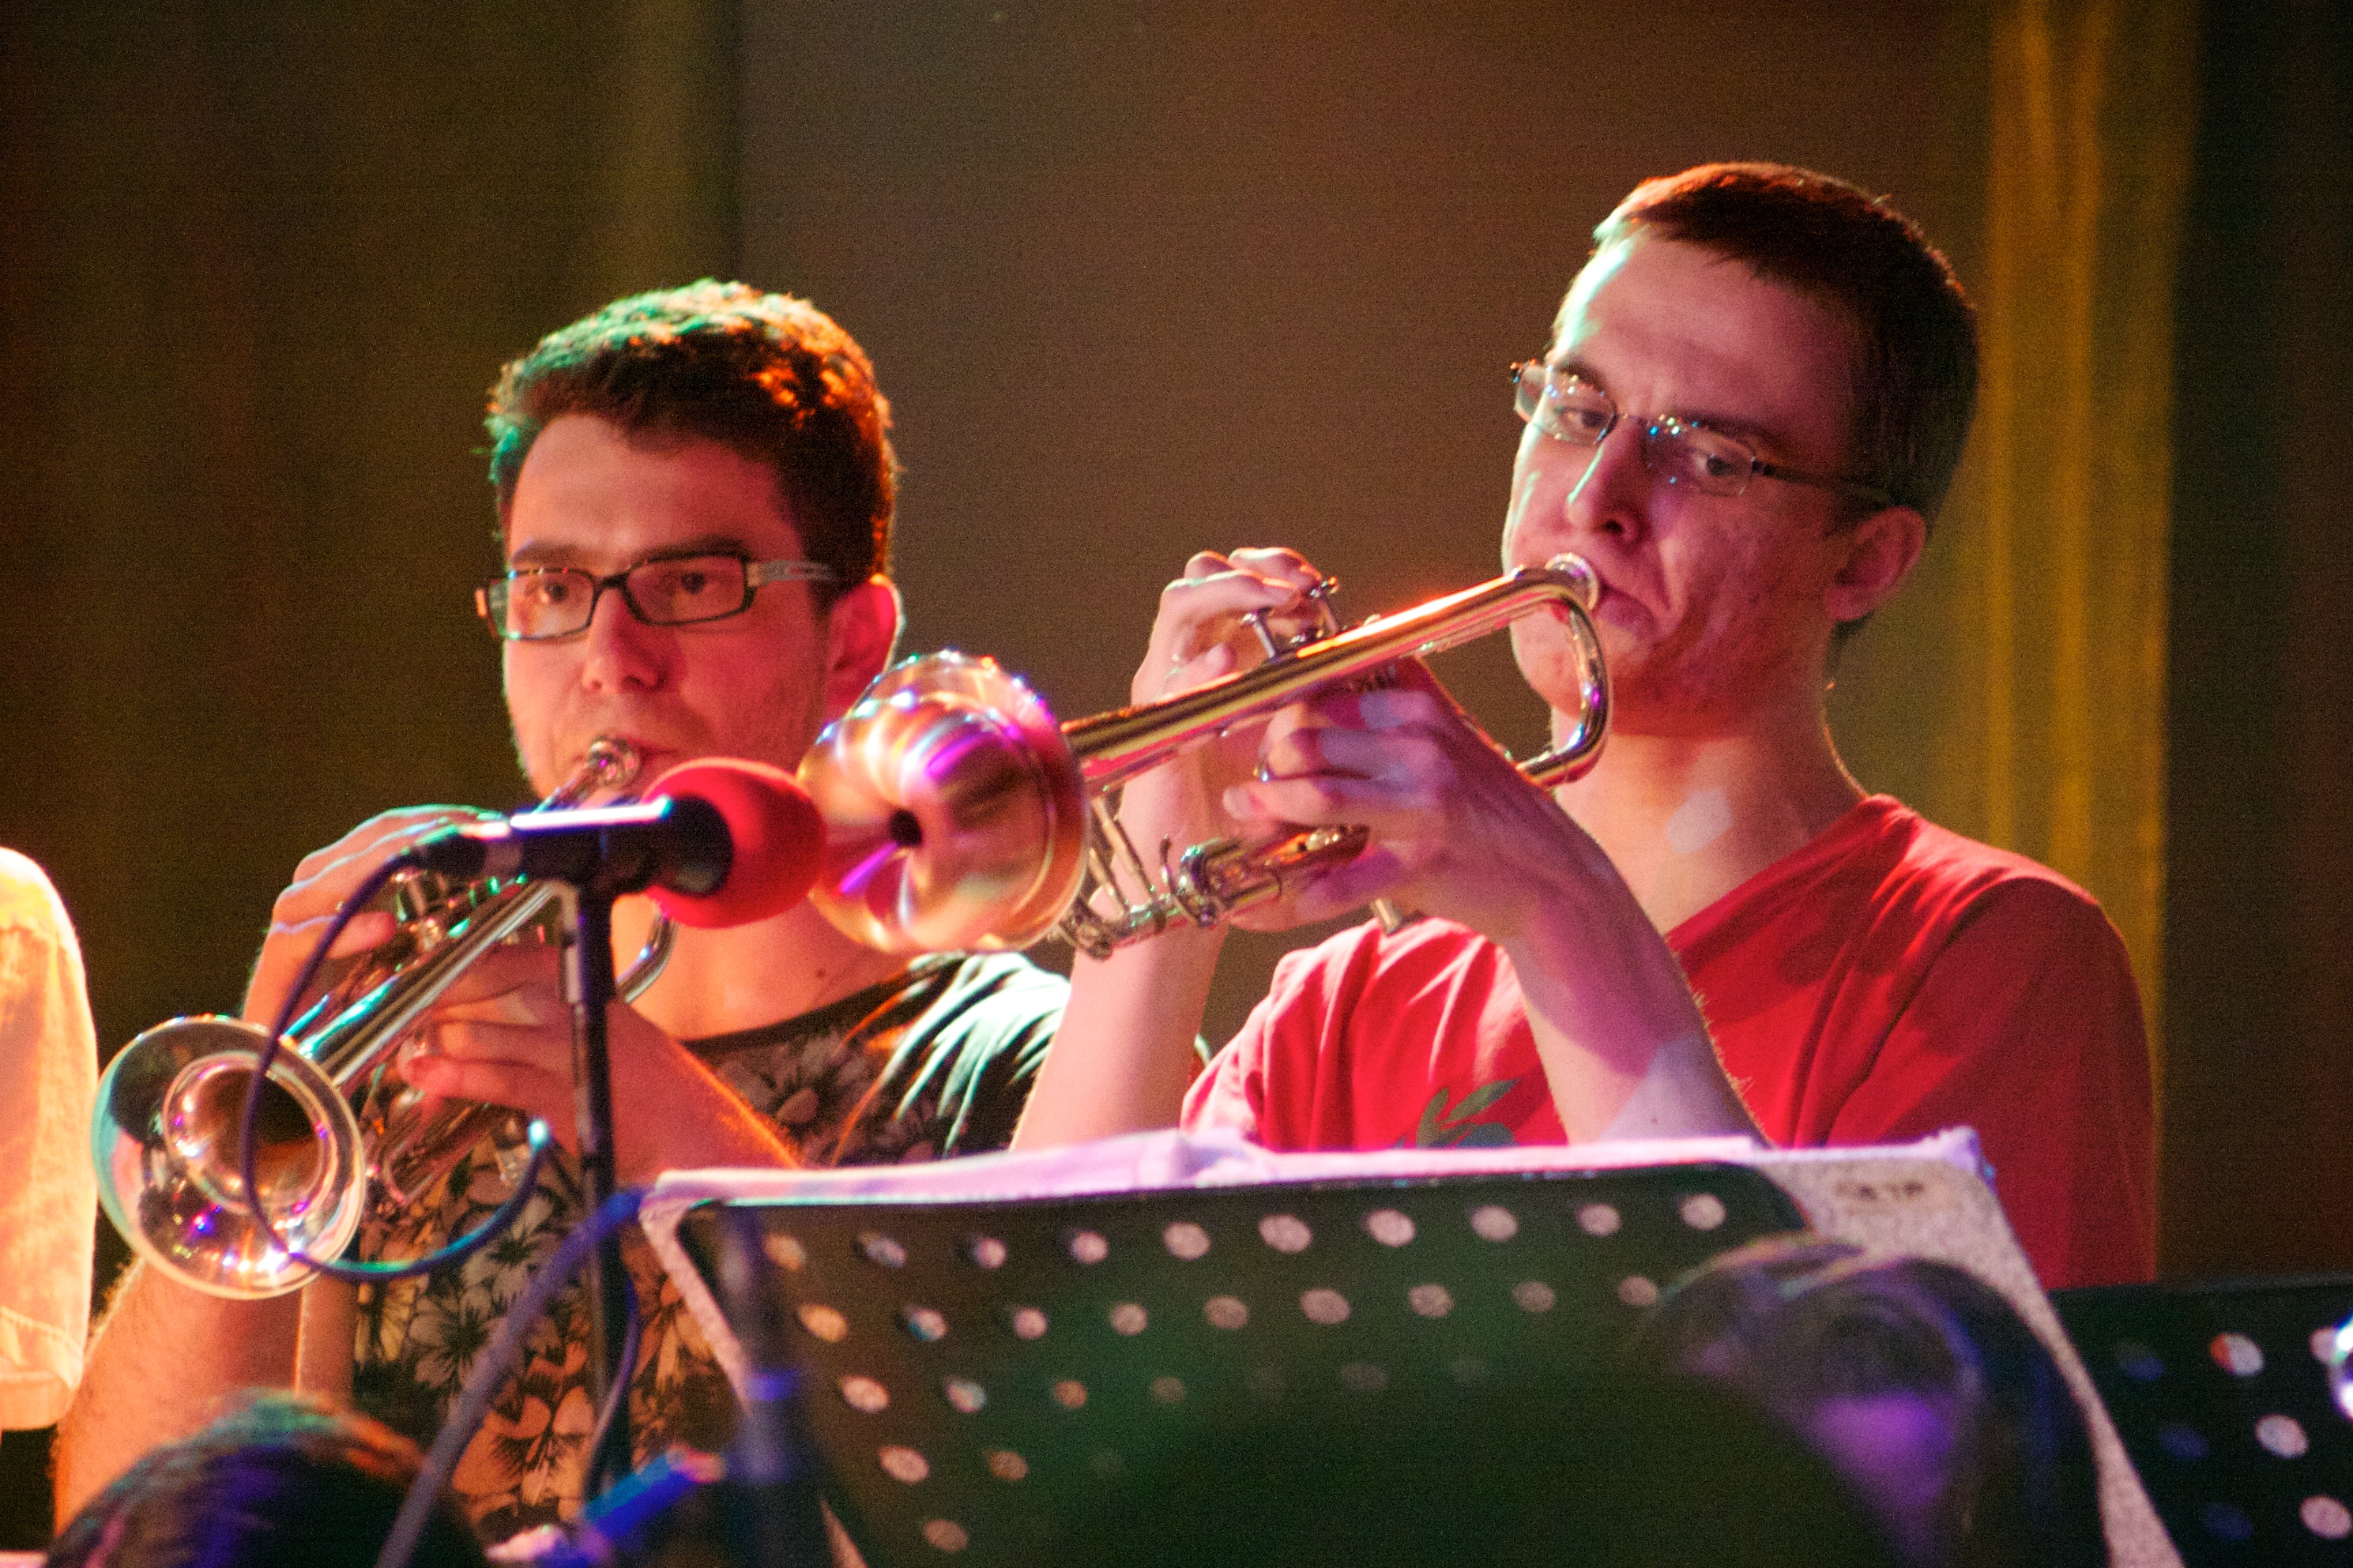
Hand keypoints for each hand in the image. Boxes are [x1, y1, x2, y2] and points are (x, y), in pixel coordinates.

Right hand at [243, 805, 497, 1031]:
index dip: (427, 822)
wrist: (306, 1082)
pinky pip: (299, 940)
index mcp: (348, 891)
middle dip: (412, 837)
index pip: (382, 835)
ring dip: (376, 869)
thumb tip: (501, 889)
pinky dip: (343, 932)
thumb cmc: (369, 1022)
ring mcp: (291, 934)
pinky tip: (383, 926)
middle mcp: (315, 903)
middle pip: (355, 848)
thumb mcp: (420, 968)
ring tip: (424, 864)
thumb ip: (443, 929)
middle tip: (460, 836)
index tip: (478, 822)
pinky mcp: (275, 974)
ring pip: (321, 881)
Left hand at [397, 942, 792, 1180]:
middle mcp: (592, 1012)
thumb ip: (557, 1045)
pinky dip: (459, 1076)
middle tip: (398, 1015)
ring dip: (440, 1040)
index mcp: (601, 998)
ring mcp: (583, 1050)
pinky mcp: (573, 1093)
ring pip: (494, 1029)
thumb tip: (489, 1042)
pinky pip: (505, 1077)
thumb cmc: (664, 1110)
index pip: (524, 960)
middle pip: (500, 986)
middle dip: (442, 999)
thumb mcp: (611, 1057)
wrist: (709, 1148)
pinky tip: (427, 1077)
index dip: (470, 965)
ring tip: (404, 1051)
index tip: (427, 975)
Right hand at [1097, 549, 1329, 929]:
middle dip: (1252, 569)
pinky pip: (1167, 680)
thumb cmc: (1254, 803)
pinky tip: (1223, 658)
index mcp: (1224, 653)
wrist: (1205, 869)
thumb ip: (1313, 689)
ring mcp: (1166, 686)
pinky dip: (1195, 664)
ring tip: (1271, 602)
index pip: (1239, 581)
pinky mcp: (1155, 728)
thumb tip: (1365, 646)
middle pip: (1203, 574)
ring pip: (1179, 607)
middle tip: (1296, 586)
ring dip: (1225, 593)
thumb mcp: (1293, 734)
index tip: (1316, 582)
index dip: (1275, 568)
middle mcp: (1188, 659)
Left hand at [1219, 664, 1598, 940]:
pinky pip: (1341, 878)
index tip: (1264, 744)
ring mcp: (1422, 802)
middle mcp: (1418, 745)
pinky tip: (1274, 900)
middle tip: (1252, 792)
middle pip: (1307, 738)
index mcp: (1417, 709)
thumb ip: (1406, 695)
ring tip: (1249, 820)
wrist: (1550, 875)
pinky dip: (1298, 893)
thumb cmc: (1490, 808)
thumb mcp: (1454, 735)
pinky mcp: (1422, 860)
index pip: (1321, 695)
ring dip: (1269, 811)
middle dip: (1267, 766)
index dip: (1279, 719)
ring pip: (1315, 794)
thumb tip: (1356, 644)